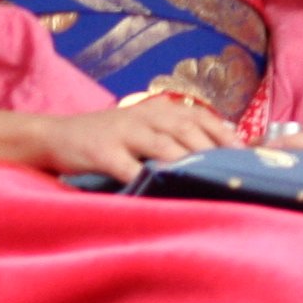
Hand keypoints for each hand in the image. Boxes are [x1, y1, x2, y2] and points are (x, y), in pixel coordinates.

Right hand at [26, 95, 242, 184]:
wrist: (56, 136)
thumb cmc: (109, 138)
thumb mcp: (143, 129)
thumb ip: (176, 137)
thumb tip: (220, 153)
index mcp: (159, 109)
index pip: (201, 117)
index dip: (225, 134)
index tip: (246, 154)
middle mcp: (145, 116)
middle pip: (187, 129)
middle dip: (213, 150)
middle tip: (234, 172)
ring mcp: (123, 133)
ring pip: (163, 146)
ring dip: (187, 163)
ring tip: (209, 180)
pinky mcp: (102, 152)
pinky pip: (128, 168)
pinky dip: (147, 180)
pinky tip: (162, 192)